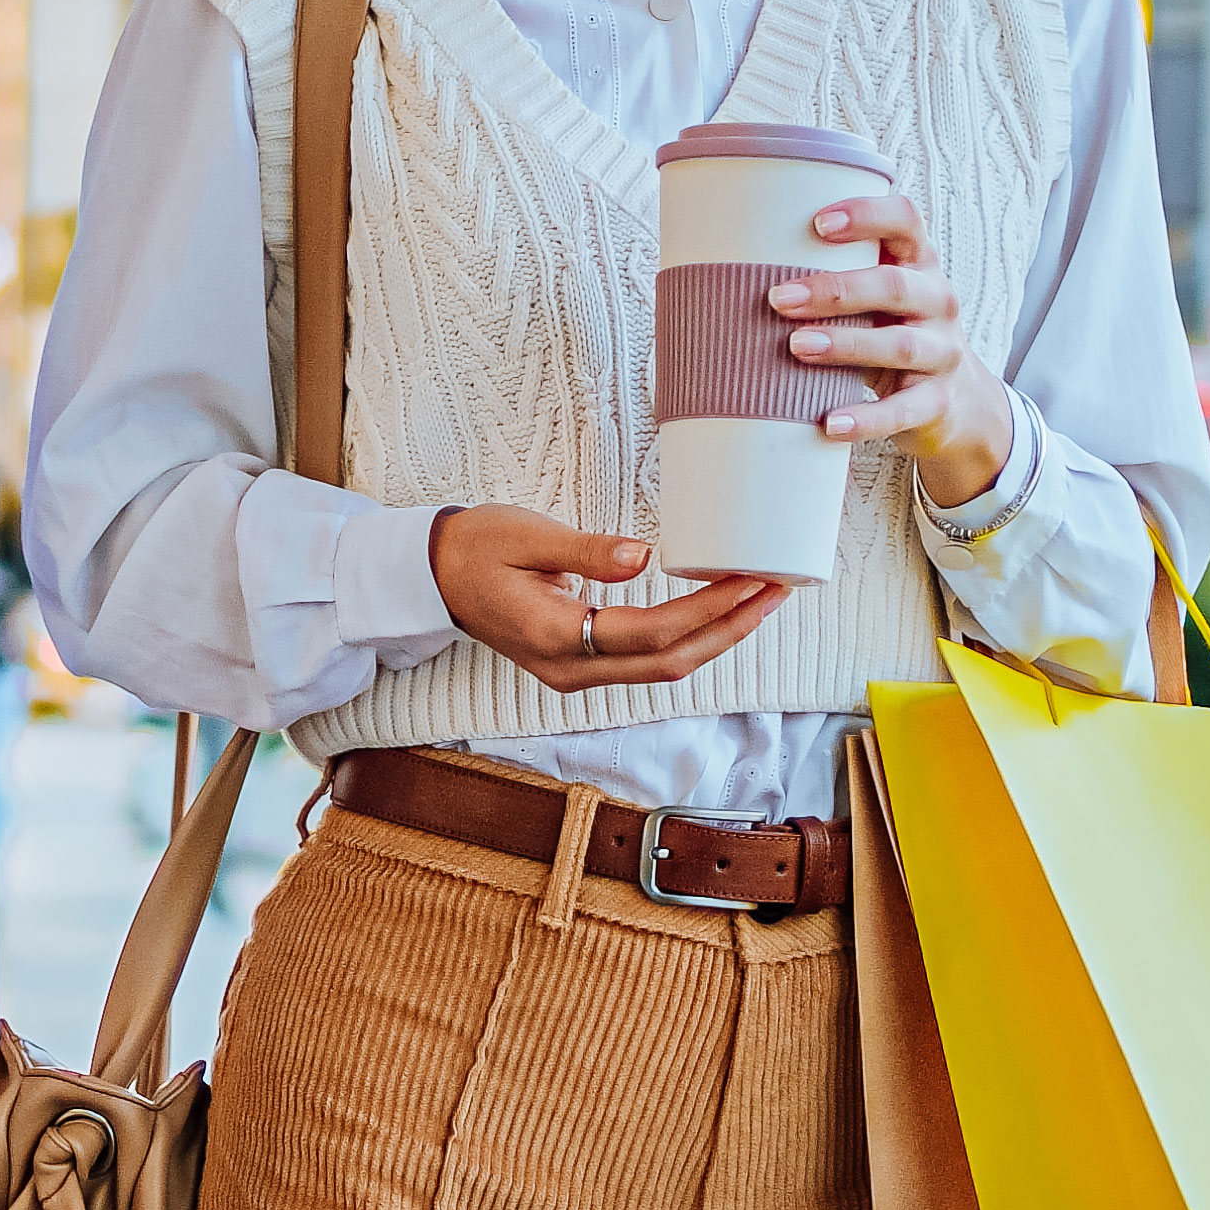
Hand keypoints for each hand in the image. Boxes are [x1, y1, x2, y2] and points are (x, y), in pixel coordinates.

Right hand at [429, 507, 785, 693]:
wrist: (432, 577)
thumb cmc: (474, 547)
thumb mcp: (525, 535)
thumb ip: (587, 552)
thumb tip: (644, 558)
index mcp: (553, 636)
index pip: (648, 633)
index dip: (706, 610)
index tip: (749, 578)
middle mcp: (569, 669)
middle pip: (669, 663)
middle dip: (730, 629)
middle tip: (777, 589)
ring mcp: (574, 674)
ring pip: (663, 669)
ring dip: (717, 637)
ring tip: (761, 598)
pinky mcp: (581, 665)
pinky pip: (647, 661)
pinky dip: (689, 638)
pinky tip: (718, 611)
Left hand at [762, 194, 1018, 497]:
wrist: (953, 402)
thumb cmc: (889, 333)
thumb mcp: (873, 299)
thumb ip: (830, 276)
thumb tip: (724, 270)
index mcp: (917, 262)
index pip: (905, 220)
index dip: (866, 215)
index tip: (818, 223)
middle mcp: (937, 300)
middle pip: (894, 285)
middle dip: (834, 290)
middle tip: (778, 298)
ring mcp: (941, 352)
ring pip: (898, 344)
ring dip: (845, 344)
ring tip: (796, 347)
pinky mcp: (936, 402)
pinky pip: (901, 411)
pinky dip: (865, 419)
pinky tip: (829, 423)